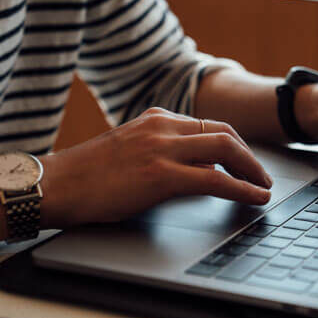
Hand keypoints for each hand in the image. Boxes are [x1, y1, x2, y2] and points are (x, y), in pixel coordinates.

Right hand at [40, 108, 272, 227]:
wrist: (54, 184)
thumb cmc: (85, 176)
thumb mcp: (128, 150)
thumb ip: (161, 152)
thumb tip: (196, 170)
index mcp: (154, 118)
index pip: (209, 125)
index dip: (235, 145)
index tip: (246, 161)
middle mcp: (162, 127)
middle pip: (225, 133)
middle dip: (250, 156)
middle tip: (262, 176)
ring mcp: (162, 149)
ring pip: (226, 151)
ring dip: (252, 171)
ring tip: (264, 188)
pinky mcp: (161, 175)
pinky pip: (216, 181)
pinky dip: (243, 189)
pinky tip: (255, 198)